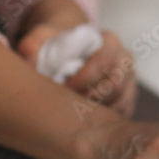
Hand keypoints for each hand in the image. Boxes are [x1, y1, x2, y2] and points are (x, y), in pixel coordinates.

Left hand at [16, 0, 136, 116]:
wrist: (70, 47)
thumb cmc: (57, 43)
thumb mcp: (41, 37)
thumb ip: (32, 46)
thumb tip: (29, 62)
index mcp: (108, 41)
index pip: (103, 63)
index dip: (83, 80)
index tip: (64, 87)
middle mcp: (124, 59)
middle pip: (116, 84)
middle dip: (91, 98)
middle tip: (70, 105)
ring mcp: (129, 79)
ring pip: (122, 100)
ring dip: (99, 111)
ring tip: (77, 113)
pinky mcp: (128, 96)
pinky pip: (124, 112)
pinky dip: (107, 120)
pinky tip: (87, 121)